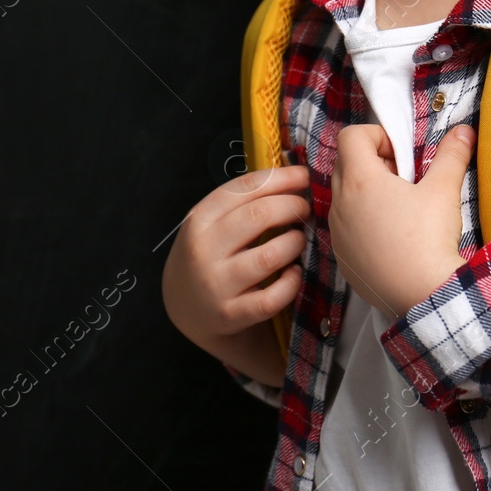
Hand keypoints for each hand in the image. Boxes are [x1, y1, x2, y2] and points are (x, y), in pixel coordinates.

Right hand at [161, 164, 310, 385]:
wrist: (185, 310)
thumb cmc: (210, 256)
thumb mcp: (212, 224)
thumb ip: (244, 202)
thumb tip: (294, 175)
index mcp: (200, 219)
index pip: (244, 187)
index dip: (280, 178)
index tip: (304, 176)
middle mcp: (203, 250)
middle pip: (260, 215)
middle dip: (292, 206)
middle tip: (304, 209)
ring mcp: (216, 284)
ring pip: (269, 256)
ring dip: (294, 243)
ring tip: (299, 240)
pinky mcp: (230, 315)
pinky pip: (272, 298)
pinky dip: (291, 283)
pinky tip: (294, 273)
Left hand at [329, 122, 474, 319]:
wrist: (424, 296)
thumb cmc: (429, 238)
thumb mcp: (444, 191)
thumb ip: (451, 155)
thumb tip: (463, 131)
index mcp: (360, 180)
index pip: (351, 137)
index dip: (377, 136)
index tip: (400, 155)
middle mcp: (339, 204)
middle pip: (345, 164)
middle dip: (372, 163)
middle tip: (403, 179)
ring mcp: (337, 234)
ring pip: (343, 198)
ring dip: (366, 194)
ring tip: (399, 210)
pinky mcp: (342, 259)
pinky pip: (346, 229)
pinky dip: (363, 224)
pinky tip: (392, 240)